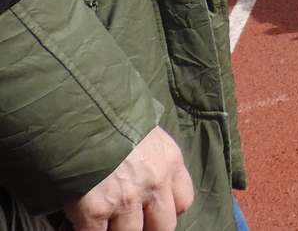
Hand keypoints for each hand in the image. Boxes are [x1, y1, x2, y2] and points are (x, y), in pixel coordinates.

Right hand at [64, 126, 193, 230]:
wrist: (81, 110)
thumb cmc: (110, 113)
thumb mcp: (144, 130)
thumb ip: (151, 156)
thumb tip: (141, 173)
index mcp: (169, 161)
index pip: (184, 201)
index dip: (168, 210)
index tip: (153, 211)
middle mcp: (154, 183)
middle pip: (163, 226)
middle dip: (147, 228)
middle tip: (131, 223)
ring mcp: (126, 199)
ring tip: (106, 221)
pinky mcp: (95, 210)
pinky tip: (84, 223)